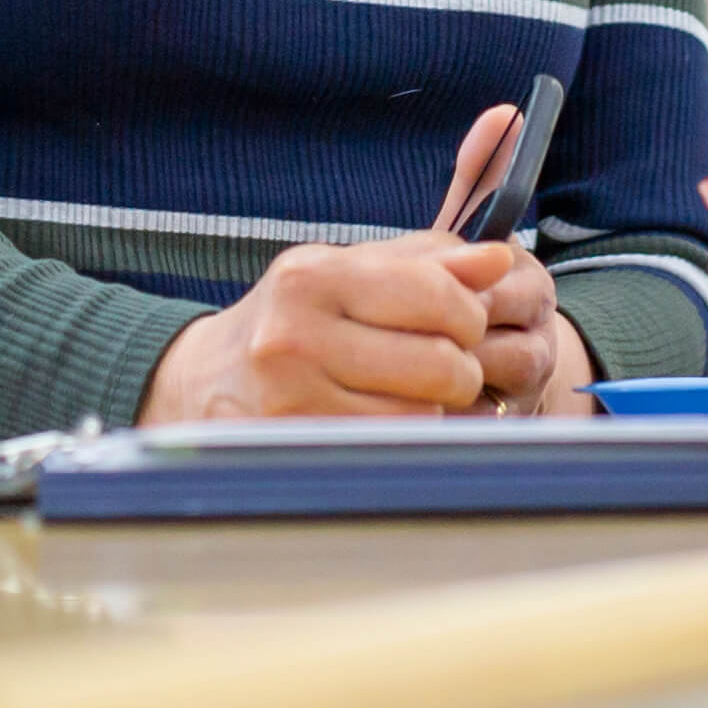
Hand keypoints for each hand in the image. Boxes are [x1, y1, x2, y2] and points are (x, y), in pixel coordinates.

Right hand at [141, 232, 547, 419]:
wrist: (207, 378)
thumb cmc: (294, 316)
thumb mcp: (349, 271)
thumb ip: (428, 262)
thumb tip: (499, 259)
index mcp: (313, 276)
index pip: (437, 295)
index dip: (469, 313)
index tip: (462, 321)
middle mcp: (295, 334)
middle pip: (440, 363)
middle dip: (460, 367)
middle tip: (446, 362)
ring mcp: (291, 398)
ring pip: (423, 414)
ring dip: (434, 406)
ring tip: (409, 389)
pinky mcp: (297, 447)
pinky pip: (392, 448)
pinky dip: (405, 436)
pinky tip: (386, 416)